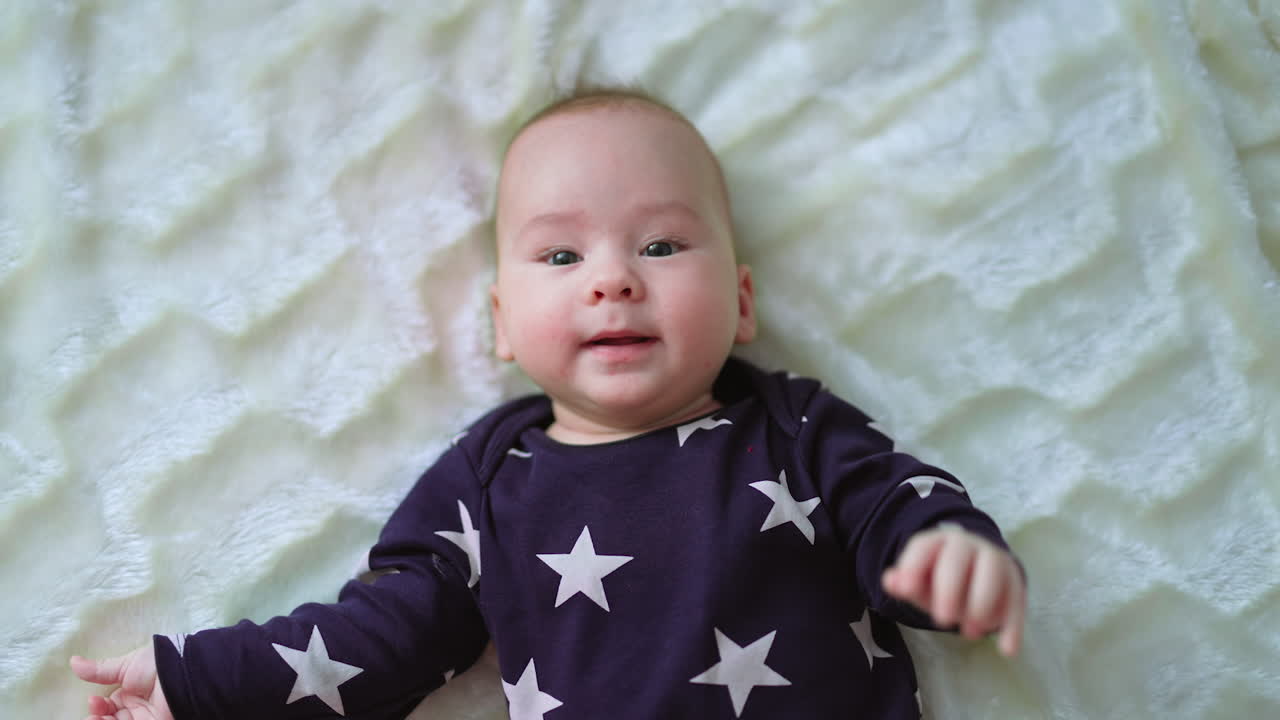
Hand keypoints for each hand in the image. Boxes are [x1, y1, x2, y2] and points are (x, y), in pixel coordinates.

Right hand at [70, 643, 173, 719]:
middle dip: (97, 718)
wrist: (183, 674)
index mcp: (130, 691)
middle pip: (110, 719)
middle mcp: (136, 707)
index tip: (93, 701)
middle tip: (93, 714)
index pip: (107, 706)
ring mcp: (144, 718)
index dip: (97, 706)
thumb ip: (100, 670)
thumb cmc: (156, 665)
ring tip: (96, 719)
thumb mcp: (126, 665)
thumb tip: (73, 661)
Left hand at [881, 524, 1025, 656]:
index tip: (907, 591)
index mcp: (937, 542)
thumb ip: (905, 582)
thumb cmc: (940, 577)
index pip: (923, 548)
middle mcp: (968, 545)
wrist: (977, 563)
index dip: (913, 567)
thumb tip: (891, 582)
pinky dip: (1013, 626)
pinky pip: (1016, 601)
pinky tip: (1007, 650)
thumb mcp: (920, 579)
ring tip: (968, 633)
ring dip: (981, 606)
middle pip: (958, 560)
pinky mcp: (1015, 581)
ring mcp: (994, 561)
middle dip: (949, 589)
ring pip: (992, 575)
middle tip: (942, 619)